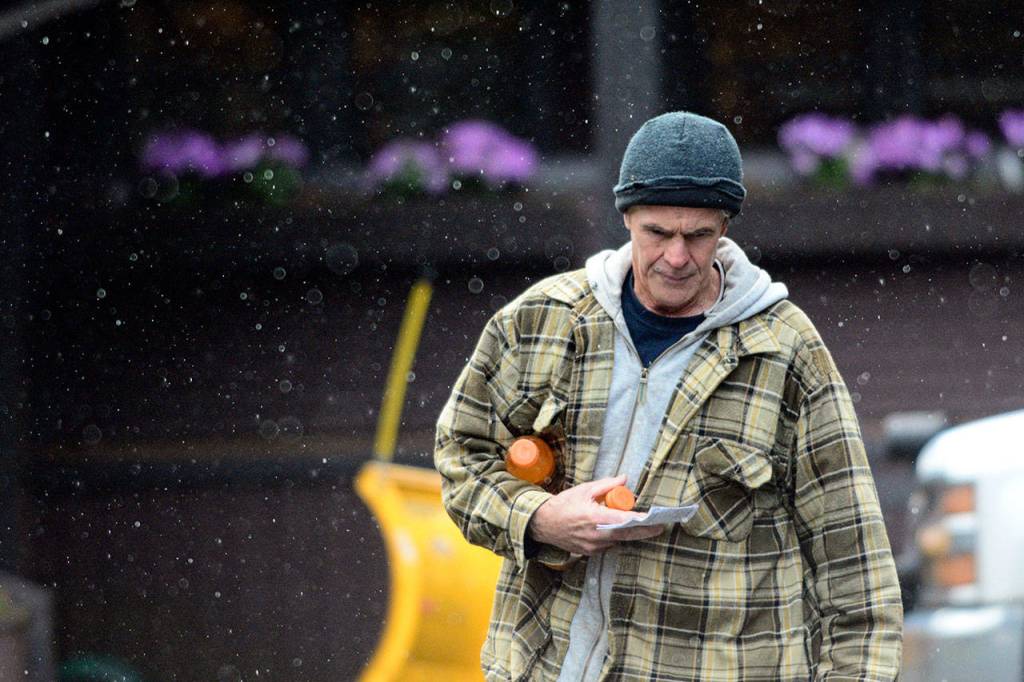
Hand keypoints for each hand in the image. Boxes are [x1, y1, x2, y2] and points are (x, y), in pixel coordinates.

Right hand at [528, 475, 664, 555]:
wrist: (543, 524)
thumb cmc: (564, 505)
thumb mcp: (585, 490)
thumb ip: (607, 485)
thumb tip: (625, 479)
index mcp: (595, 518)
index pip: (624, 521)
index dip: (642, 522)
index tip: (655, 521)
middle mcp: (596, 535)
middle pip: (626, 535)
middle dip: (643, 531)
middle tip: (658, 527)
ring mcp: (593, 547)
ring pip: (616, 539)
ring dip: (624, 532)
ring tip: (628, 521)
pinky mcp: (589, 553)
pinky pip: (607, 544)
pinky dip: (612, 536)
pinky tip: (609, 528)